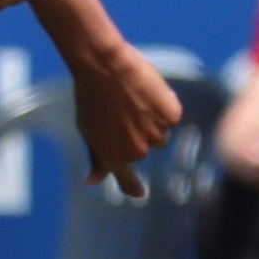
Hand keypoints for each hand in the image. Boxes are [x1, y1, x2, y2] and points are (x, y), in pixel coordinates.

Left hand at [72, 43, 182, 199]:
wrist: (104, 66)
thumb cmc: (90, 95)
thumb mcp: (87, 128)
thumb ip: (96, 156)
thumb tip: (92, 182)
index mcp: (112, 156)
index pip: (127, 181)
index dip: (133, 187)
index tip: (139, 191)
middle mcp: (136, 152)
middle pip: (143, 148)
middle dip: (134, 133)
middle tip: (119, 110)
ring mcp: (156, 135)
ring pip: (160, 134)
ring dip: (151, 121)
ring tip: (132, 99)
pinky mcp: (172, 117)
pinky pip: (171, 117)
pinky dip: (163, 106)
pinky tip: (147, 91)